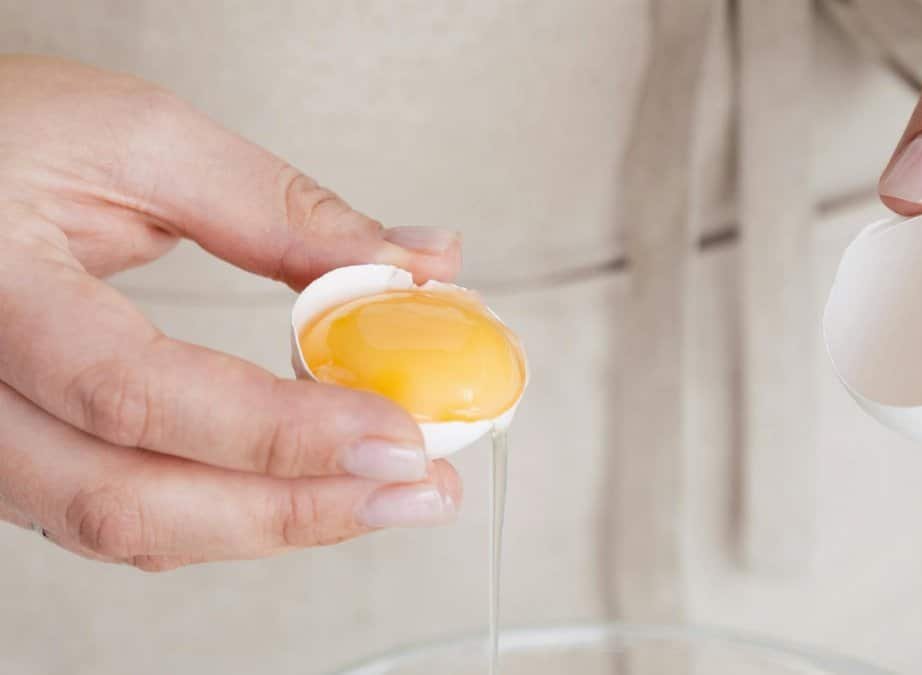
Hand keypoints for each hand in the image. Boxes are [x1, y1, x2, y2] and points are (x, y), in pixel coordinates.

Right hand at [0, 55, 463, 569]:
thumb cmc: (2, 132)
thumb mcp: (141, 140)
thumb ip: (281, 210)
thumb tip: (417, 264)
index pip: (136, 392)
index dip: (280, 432)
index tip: (399, 437)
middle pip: (127, 498)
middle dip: (295, 510)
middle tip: (418, 490)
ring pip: (122, 527)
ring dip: (272, 524)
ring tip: (386, 495)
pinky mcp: (14, 454)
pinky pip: (117, 515)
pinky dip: (225, 513)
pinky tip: (309, 488)